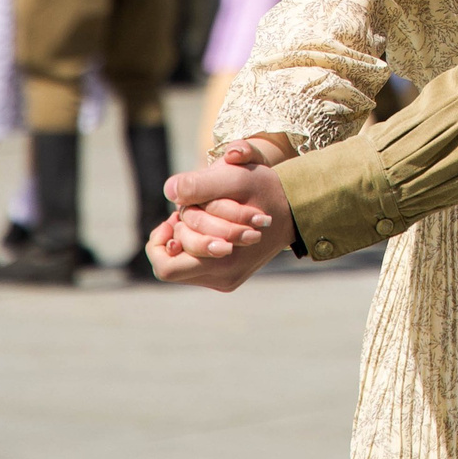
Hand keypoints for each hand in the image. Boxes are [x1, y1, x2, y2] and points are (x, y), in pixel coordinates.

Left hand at [148, 142, 292, 290]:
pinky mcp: (230, 277)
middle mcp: (223, 278)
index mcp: (223, 261)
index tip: (174, 217)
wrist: (296, 207)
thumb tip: (169, 192)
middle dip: (175, 236)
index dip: (161, 241)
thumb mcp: (235, 179)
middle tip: (187, 212)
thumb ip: (200, 185)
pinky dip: (197, 245)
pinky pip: (197, 266)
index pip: (166, 267)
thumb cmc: (267, 190)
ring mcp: (227, 279)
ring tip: (201, 216)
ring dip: (186, 239)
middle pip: (173, 267)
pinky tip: (209, 226)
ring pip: (184, 266)